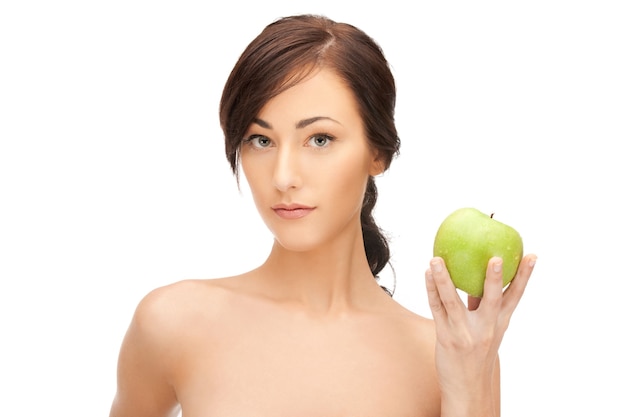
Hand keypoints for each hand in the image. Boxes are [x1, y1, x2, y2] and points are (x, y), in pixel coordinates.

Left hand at [425, 254, 535, 414]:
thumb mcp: (487, 330)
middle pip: (492, 299)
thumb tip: (477, 275)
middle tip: (496, 257)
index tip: (532, 255)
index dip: (524, 276)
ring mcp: (465, 333)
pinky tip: (427, 274)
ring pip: (454, 301)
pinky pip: (436, 308)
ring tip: (435, 259)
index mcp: (500, 323)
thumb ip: (483, 306)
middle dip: (495, 279)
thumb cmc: (476, 352)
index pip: (516, 296)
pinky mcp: (446, 337)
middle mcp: (486, 327)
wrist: (467, 388)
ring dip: (444, 279)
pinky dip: (431, 290)